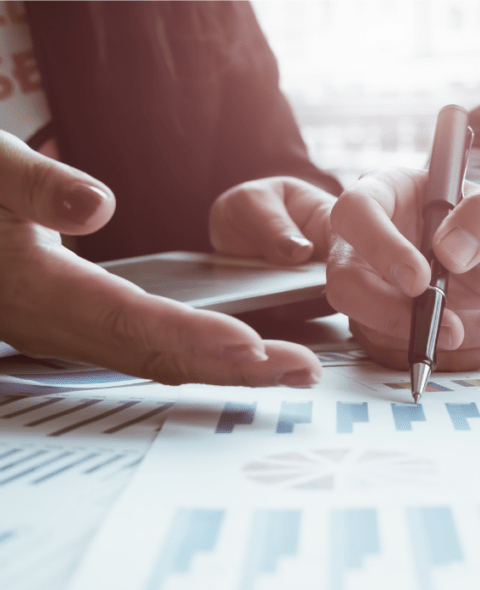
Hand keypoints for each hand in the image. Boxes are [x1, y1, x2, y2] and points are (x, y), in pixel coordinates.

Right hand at [0, 132, 319, 386]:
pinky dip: (198, 358)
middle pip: (157, 357)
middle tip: (303, 373)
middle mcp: (58, 326)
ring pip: (155, 361)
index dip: (196, 339)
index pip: (133, 322)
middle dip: (234, 370)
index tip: (256, 348)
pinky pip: (146, 351)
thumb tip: (96, 205)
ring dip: (226, 370)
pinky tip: (241, 357)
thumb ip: (33, 184)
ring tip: (290, 371)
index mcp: (39, 291)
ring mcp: (68, 334)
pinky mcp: (79, 327)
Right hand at [325, 167, 479, 369]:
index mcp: (386, 193)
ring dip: (433, 340)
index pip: (356, 212)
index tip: (420, 280)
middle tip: (452, 329)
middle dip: (393, 314)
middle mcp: (365, 243)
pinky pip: (399, 354)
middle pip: (345, 283)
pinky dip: (447, 359)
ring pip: (373, 327)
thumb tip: (450, 252)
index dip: (380, 248)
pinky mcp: (383, 327)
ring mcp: (370, 289)